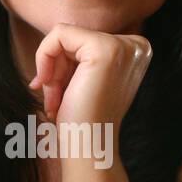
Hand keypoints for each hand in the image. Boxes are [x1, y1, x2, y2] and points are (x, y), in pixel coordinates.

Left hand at [28, 23, 151, 130]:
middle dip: (56, 68)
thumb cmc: (83, 119)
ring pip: (64, 35)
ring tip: (55, 99)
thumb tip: (59, 33)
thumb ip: (84, 54)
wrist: (88, 148)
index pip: (86, 39)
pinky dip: (44, 57)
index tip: (62, 92)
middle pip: (75, 36)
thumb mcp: (87, 77)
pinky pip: (58, 33)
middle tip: (55, 99)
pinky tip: (49, 85)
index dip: (66, 65)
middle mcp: (137, 45)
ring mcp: (123, 46)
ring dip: (51, 69)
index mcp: (137, 51)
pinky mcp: (104, 49)